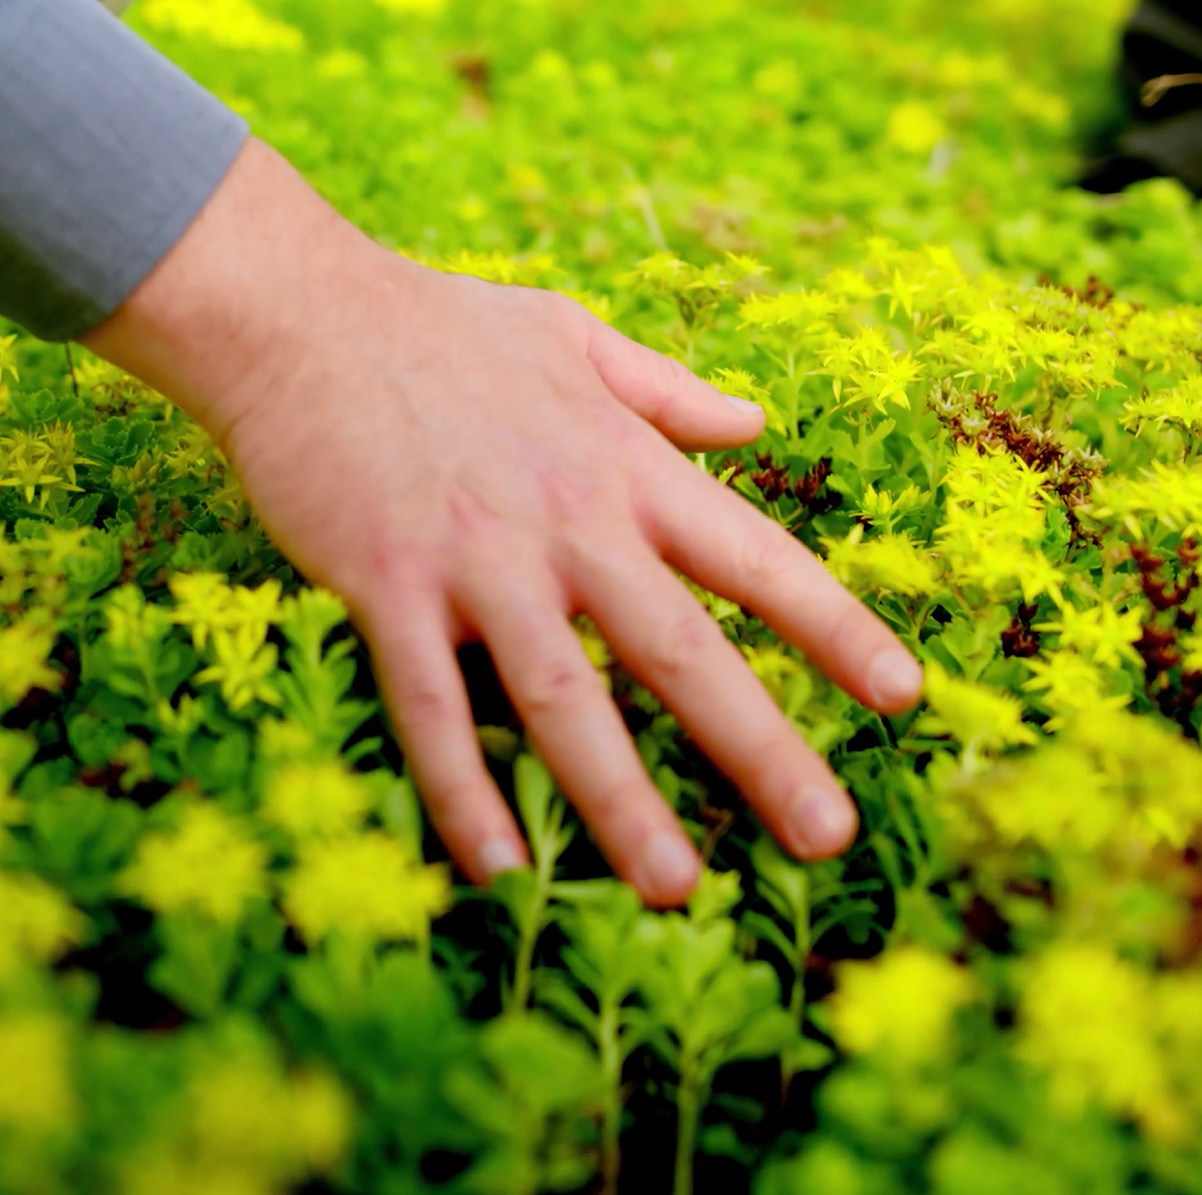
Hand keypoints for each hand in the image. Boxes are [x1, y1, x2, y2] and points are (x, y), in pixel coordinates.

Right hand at [85, 139, 923, 906]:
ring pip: (565, 697)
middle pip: (682, 649)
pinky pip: (429, 704)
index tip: (903, 695)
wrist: (298, 311)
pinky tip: (495, 867)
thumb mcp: (572, 336)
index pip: (754, 557)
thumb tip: (755, 421)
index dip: (834, 628)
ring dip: (621, 799)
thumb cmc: (436, 324)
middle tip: (828, 837)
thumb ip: (667, 390)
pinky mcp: (388, 583)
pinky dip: (461, 787)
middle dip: (762, 748)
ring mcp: (478, 557)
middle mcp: (570, 521)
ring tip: (677, 890)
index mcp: (624, 466)